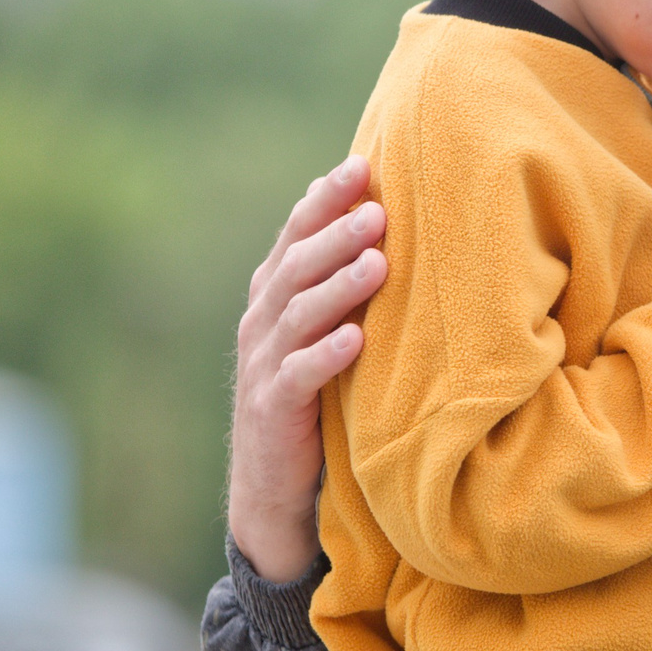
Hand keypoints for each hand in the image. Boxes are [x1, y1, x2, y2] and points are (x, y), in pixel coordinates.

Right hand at [229, 156, 388, 580]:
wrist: (274, 484)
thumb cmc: (315, 393)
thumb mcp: (323, 331)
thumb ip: (342, 283)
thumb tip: (389, 218)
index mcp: (274, 295)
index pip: (295, 234)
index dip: (323, 200)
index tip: (361, 166)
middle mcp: (262, 322)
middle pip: (296, 266)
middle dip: (335, 234)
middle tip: (378, 209)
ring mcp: (263, 366)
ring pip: (297, 315)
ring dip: (338, 286)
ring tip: (378, 263)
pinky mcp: (273, 410)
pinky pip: (299, 377)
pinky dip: (326, 356)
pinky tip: (356, 339)